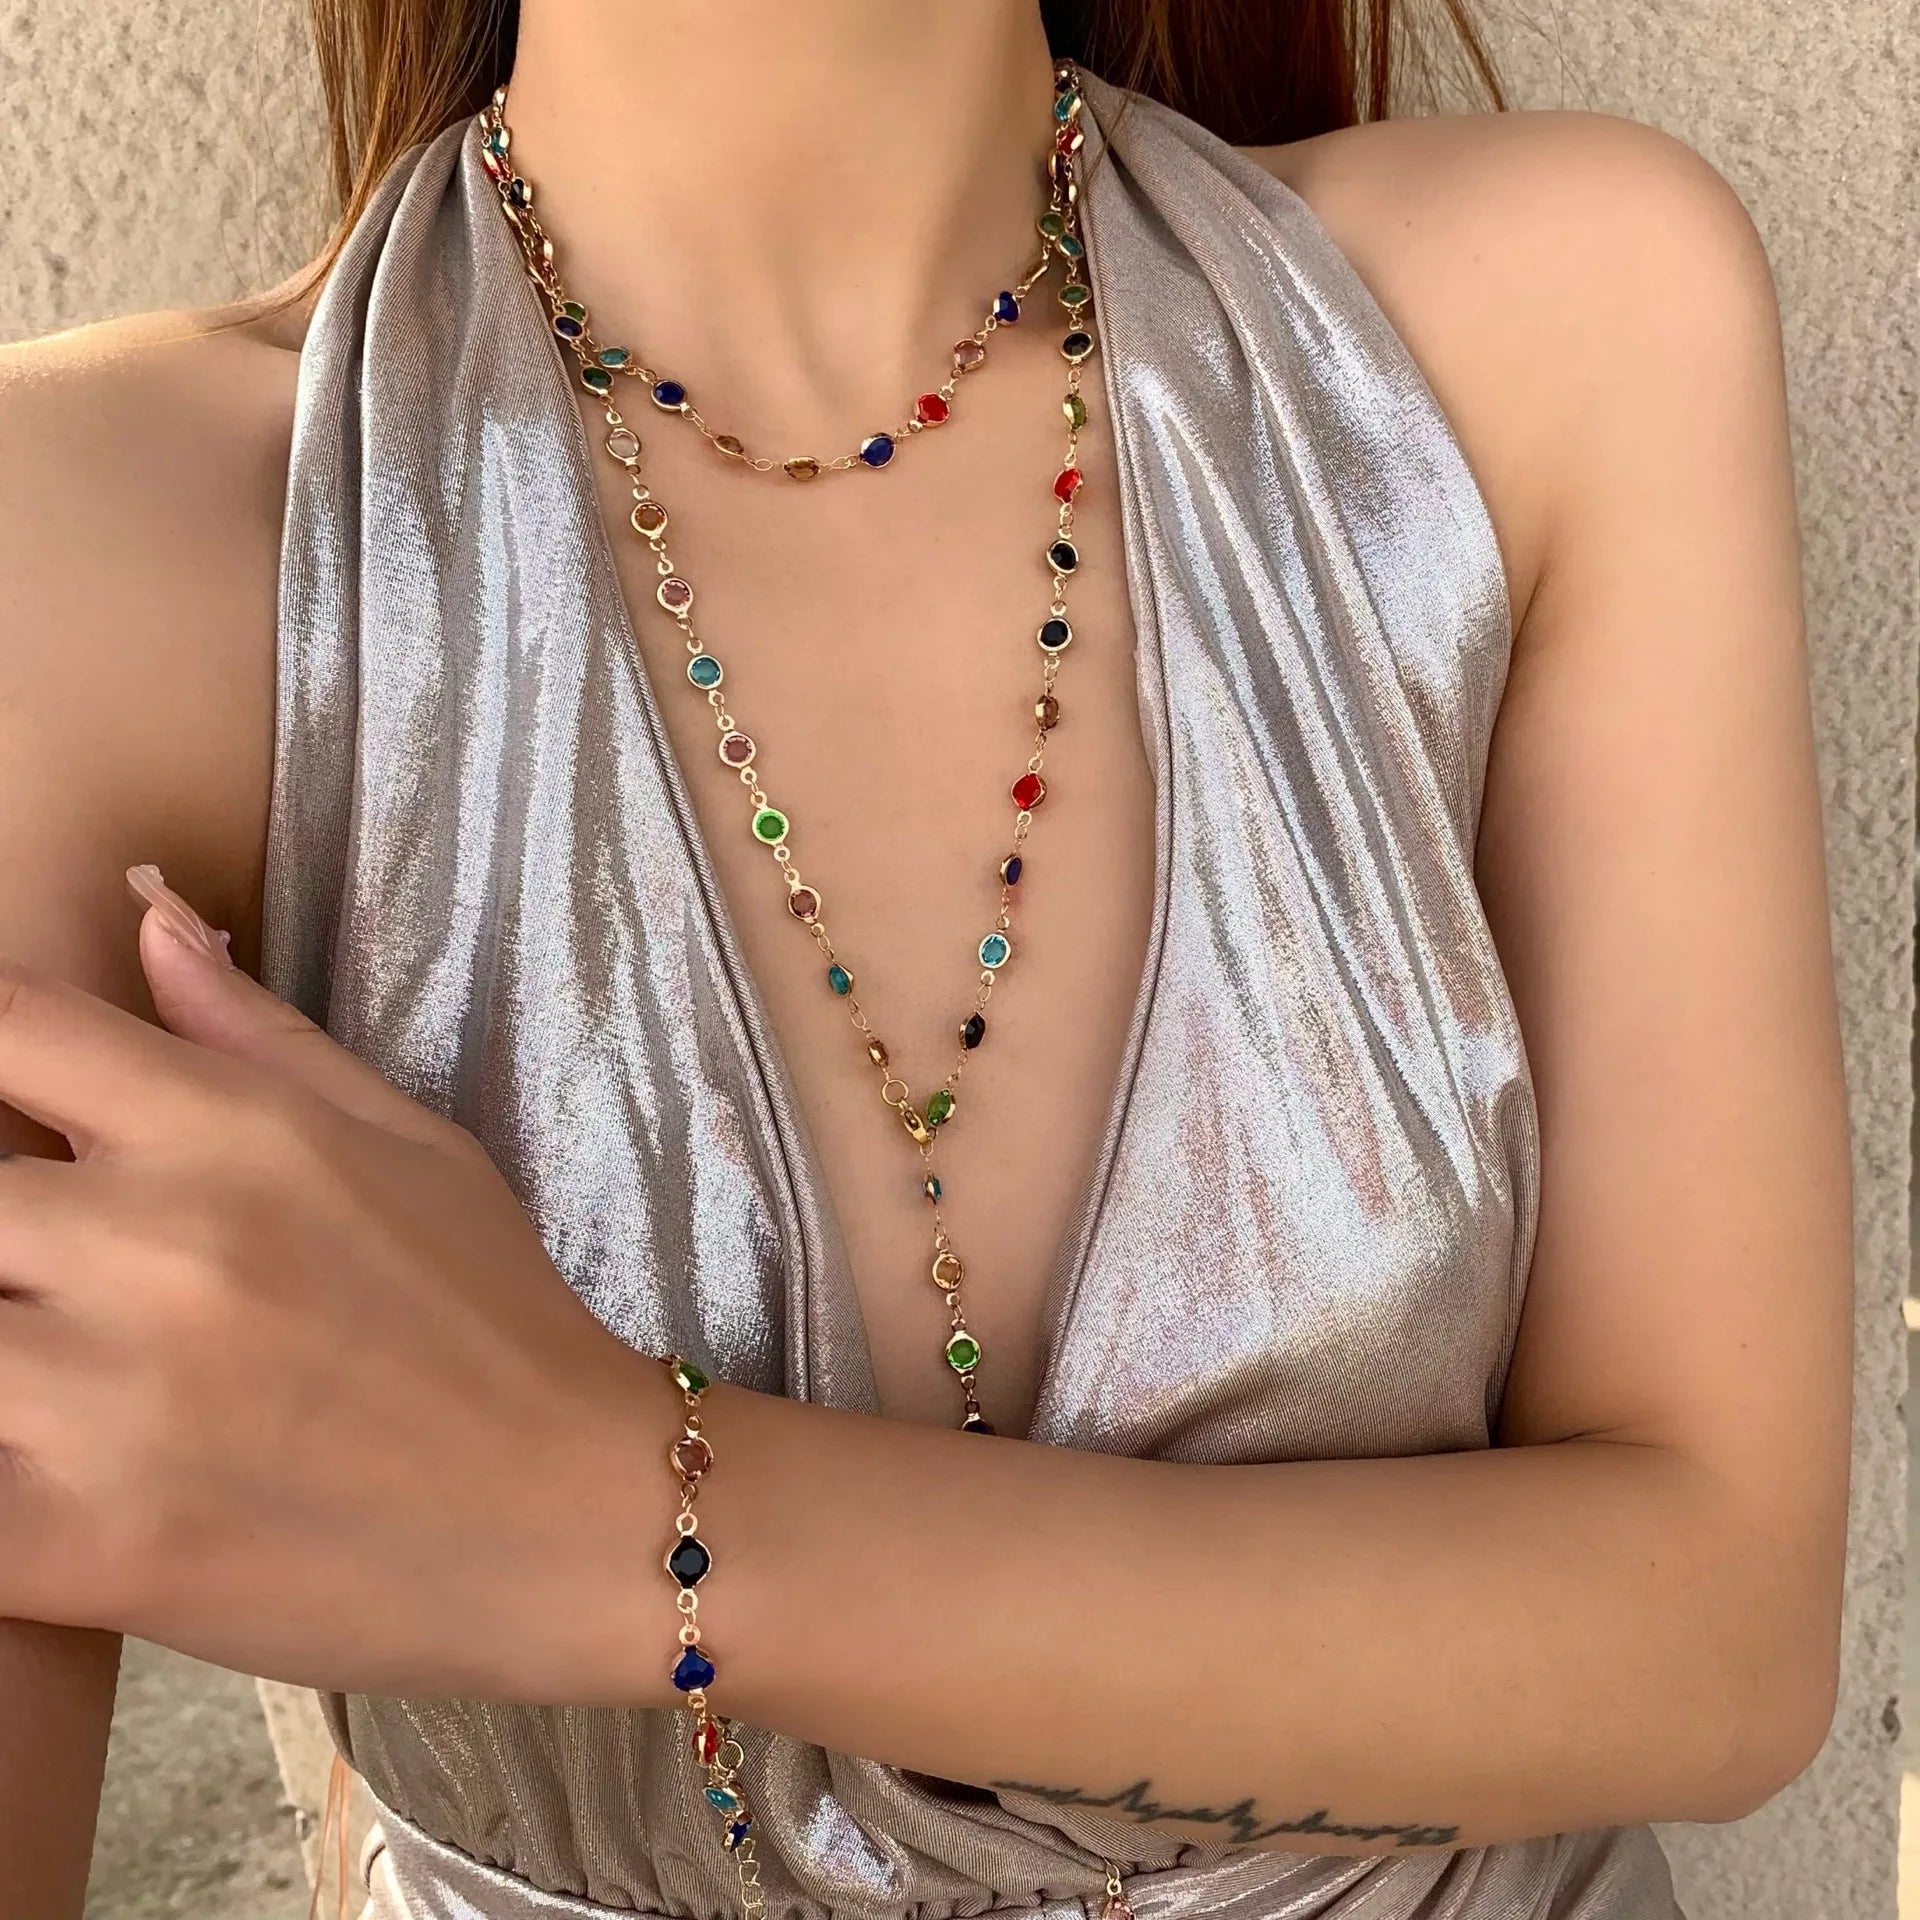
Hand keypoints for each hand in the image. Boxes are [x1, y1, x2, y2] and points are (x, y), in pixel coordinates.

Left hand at [0, 867, 672, 1702]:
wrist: (572, 1516)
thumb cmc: (494, 1316)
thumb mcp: (409, 1142)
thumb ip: (259, 1032)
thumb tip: (146, 916)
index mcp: (230, 1129)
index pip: (1, 1022)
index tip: (14, 1113)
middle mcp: (157, 1239)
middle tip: (46, 1267)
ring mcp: (108, 1395)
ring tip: (48, 1359)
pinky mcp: (85, 1544)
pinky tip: (36, 1467)